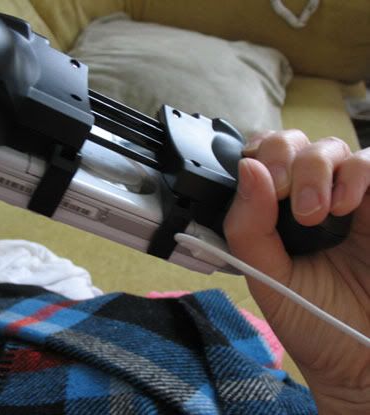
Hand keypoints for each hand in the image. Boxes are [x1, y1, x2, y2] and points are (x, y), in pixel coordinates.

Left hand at [223, 130, 369, 413]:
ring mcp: (349, 197)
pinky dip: (358, 173)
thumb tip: (246, 167)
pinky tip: (345, 205)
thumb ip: (248, 225)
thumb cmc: (309, 317)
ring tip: (315, 214)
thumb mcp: (265, 273)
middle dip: (284, 158)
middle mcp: (309, 195)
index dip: (258, 154)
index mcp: (274, 210)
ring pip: (331, 147)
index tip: (260, 182)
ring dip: (316, 170)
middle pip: (294, 143)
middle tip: (285, 199)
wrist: (356, 358)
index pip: (261, 157)